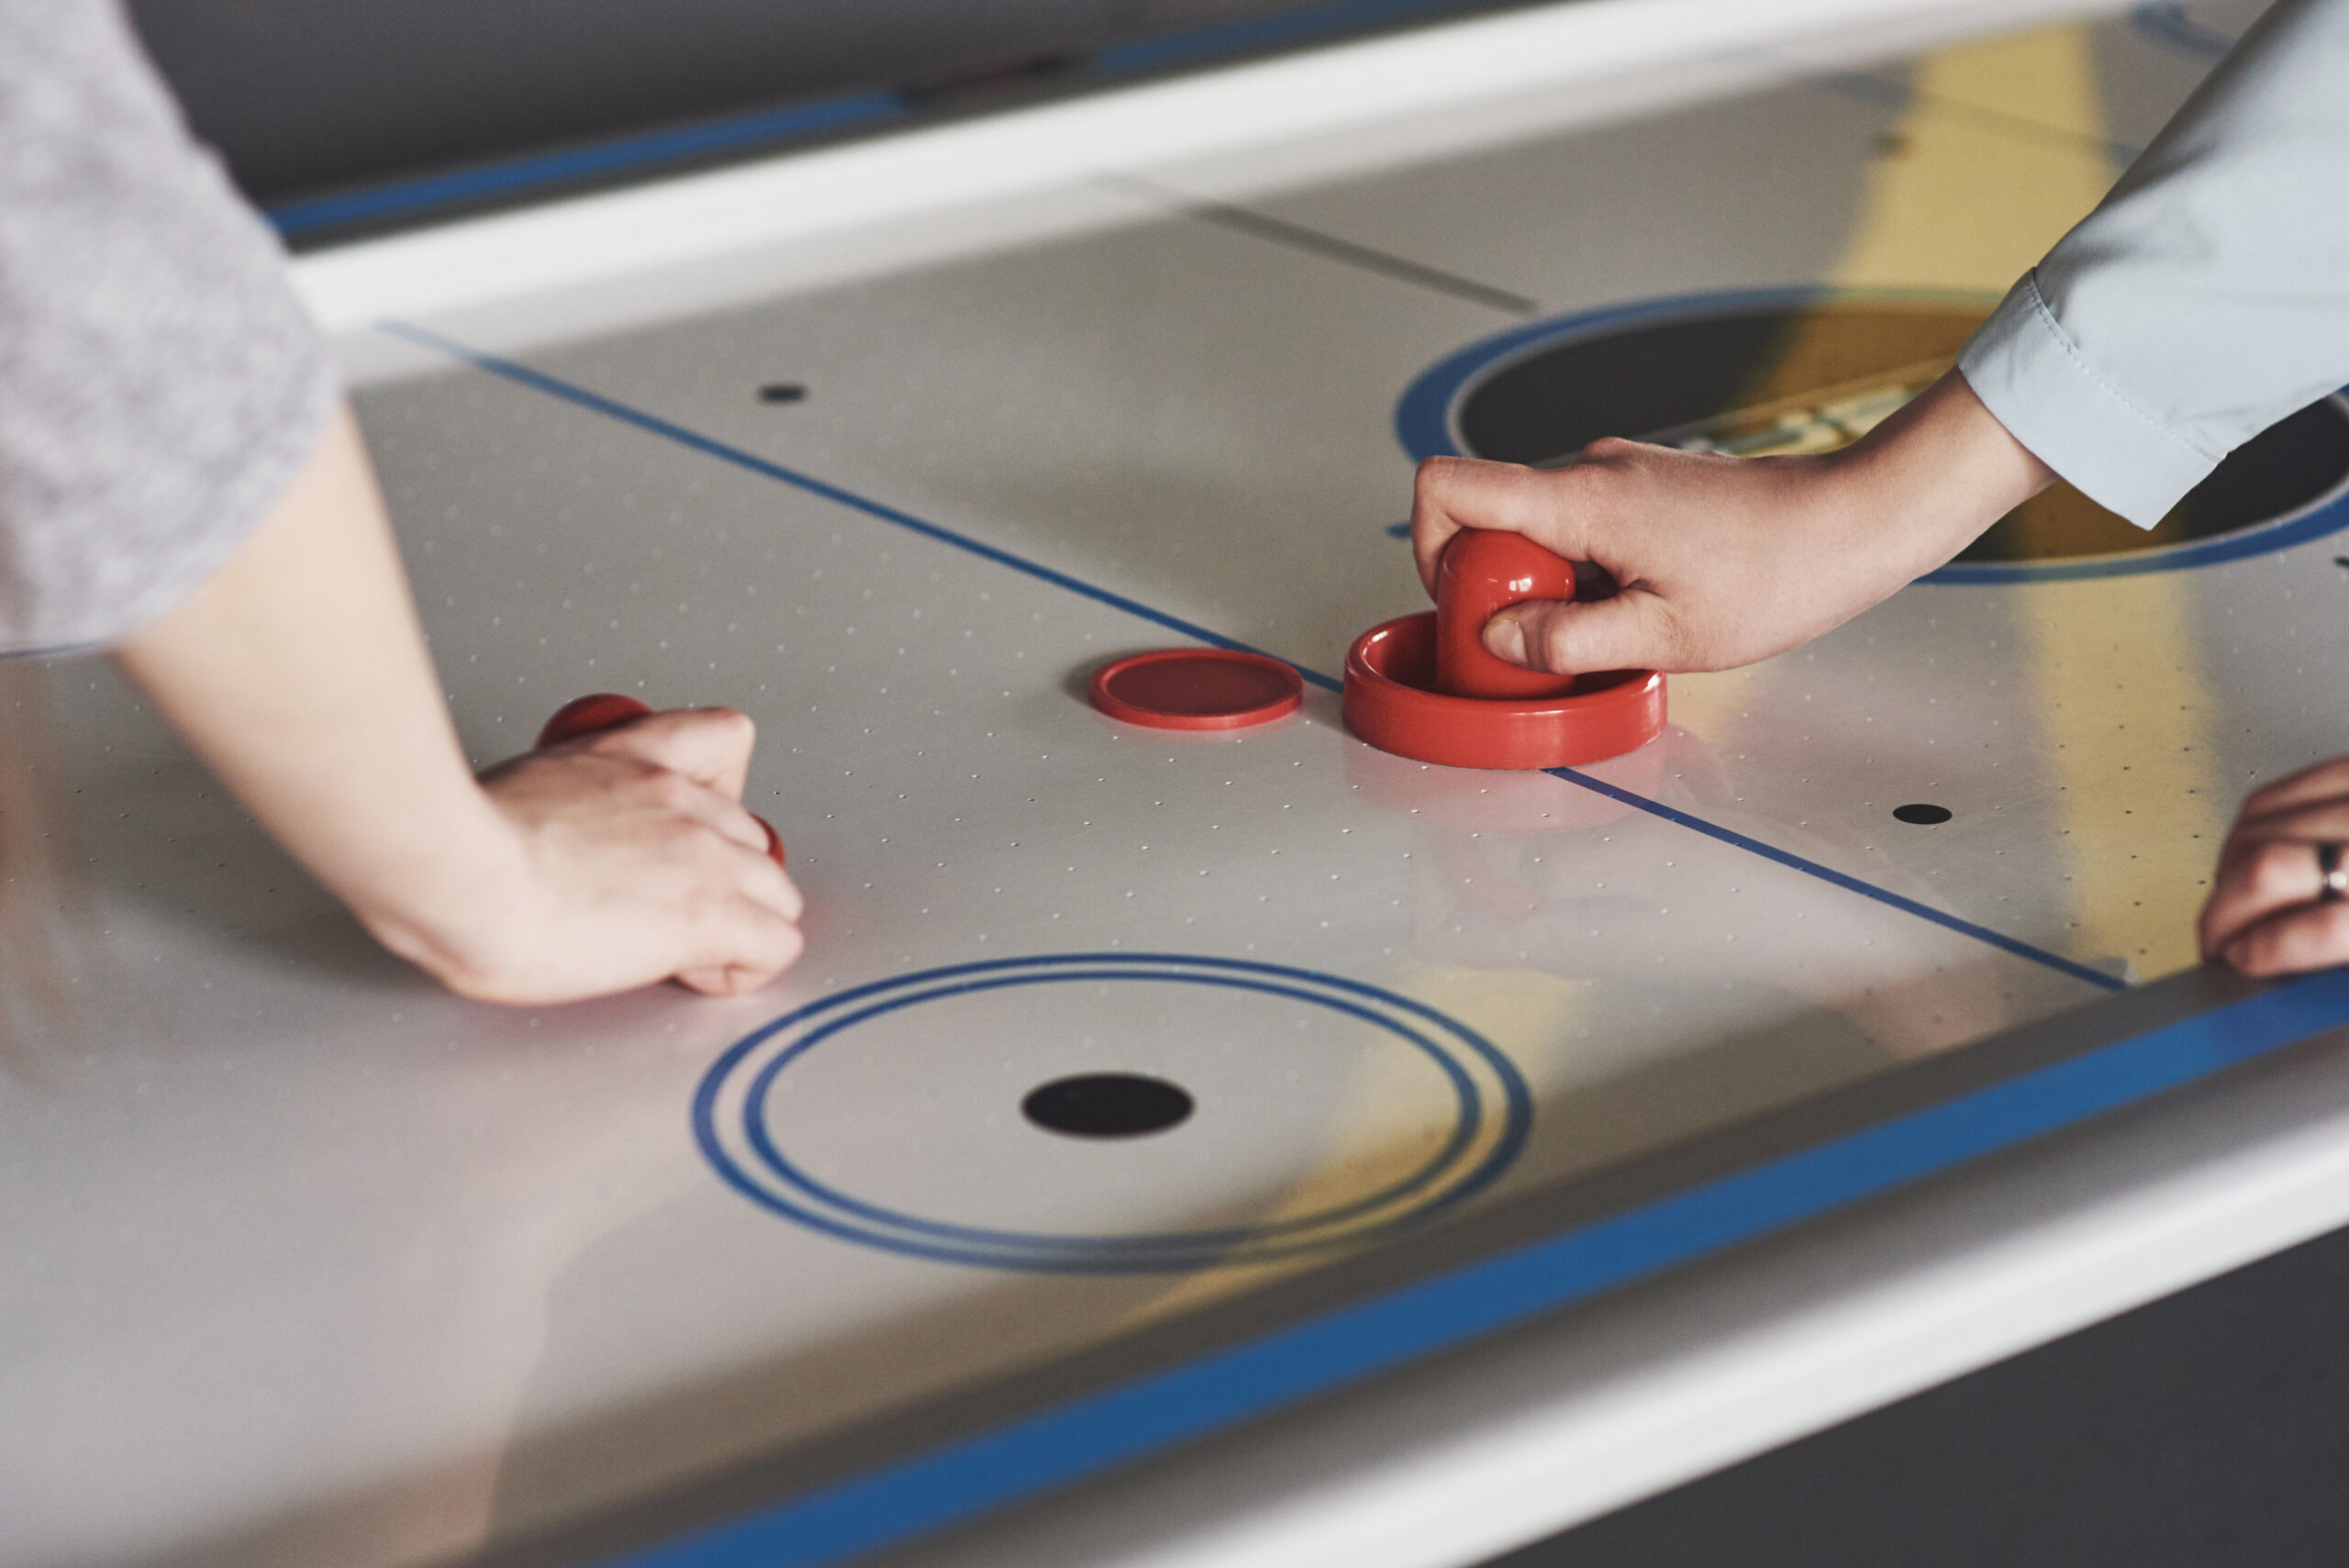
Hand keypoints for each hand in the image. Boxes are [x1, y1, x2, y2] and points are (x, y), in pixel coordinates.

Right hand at [412, 706, 802, 1002]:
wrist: (461, 870)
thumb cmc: (464, 844)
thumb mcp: (524, 784)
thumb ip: (568, 796)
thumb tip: (561, 836)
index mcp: (634, 761)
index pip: (724, 746)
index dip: (713, 804)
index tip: (677, 842)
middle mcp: (682, 800)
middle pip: (754, 840)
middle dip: (722, 883)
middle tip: (661, 915)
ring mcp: (705, 856)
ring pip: (778, 894)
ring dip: (738, 927)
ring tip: (674, 950)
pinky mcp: (709, 915)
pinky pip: (778, 947)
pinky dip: (741, 971)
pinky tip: (685, 973)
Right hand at [1407, 371, 2056, 674]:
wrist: (1858, 519)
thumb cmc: (1777, 574)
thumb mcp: (1663, 635)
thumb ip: (1565, 641)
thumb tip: (1495, 639)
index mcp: (1580, 500)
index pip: (1447, 485)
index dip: (1427, 547)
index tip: (1464, 602)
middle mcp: (1590, 469)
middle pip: (1487, 513)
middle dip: (1496, 582)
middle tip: (1550, 636)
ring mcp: (1619, 471)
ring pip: (1537, 525)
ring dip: (1547, 580)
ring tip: (1613, 623)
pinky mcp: (1645, 485)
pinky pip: (1580, 524)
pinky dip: (1584, 568)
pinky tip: (1641, 603)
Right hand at [2199, 757, 2348, 976]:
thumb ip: (2341, 951)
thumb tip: (2286, 971)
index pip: (2307, 929)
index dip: (2255, 954)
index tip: (2240, 964)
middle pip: (2262, 870)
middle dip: (2221, 915)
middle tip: (2215, 943)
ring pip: (2253, 828)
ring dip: (2226, 873)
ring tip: (2231, 903)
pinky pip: (2272, 794)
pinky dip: (2246, 830)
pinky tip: (2251, 854)